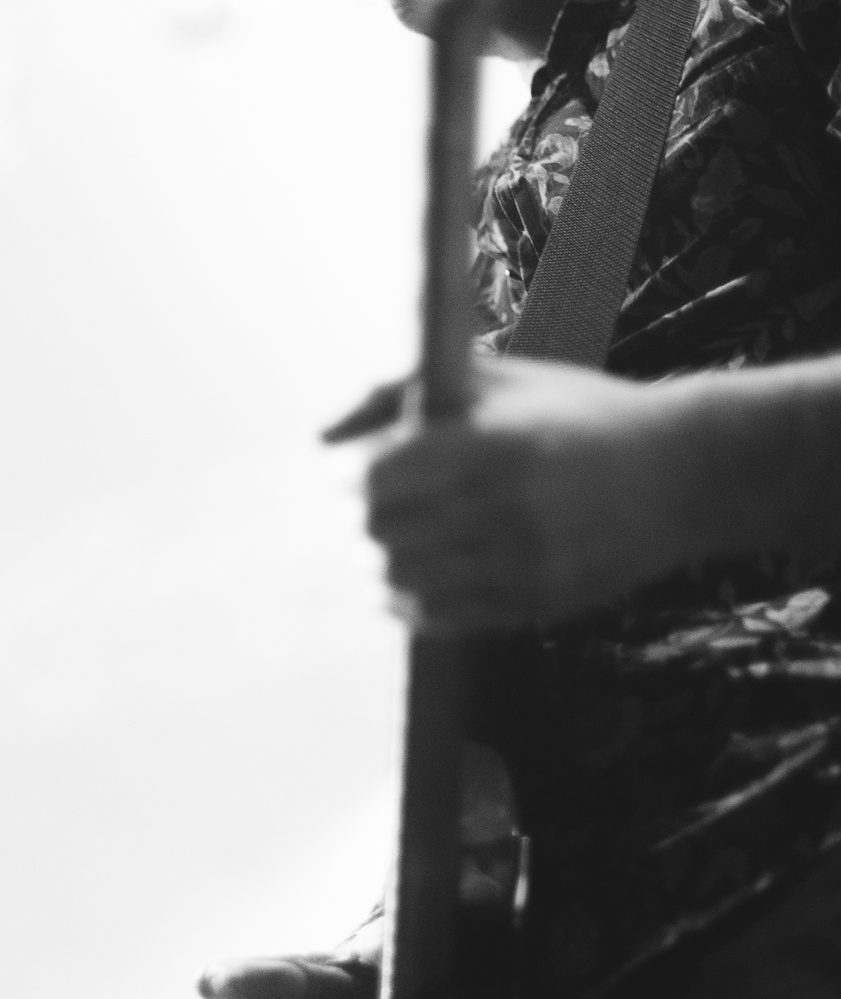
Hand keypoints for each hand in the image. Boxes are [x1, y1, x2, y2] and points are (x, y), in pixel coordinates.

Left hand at [328, 356, 715, 630]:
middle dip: (359, 523)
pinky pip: (440, 618)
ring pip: (402, 581)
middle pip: (380, 534)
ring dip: (377, 567)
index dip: (348, 478)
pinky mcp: (533, 603)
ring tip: (383, 548)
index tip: (345, 473)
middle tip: (363, 512)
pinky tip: (409, 582)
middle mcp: (504, 508)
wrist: (682, 474)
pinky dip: (408, 603)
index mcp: (492, 445)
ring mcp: (521, 562)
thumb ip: (399, 394)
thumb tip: (317, 438)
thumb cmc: (576, 414)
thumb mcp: (496, 380)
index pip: (376, 478)